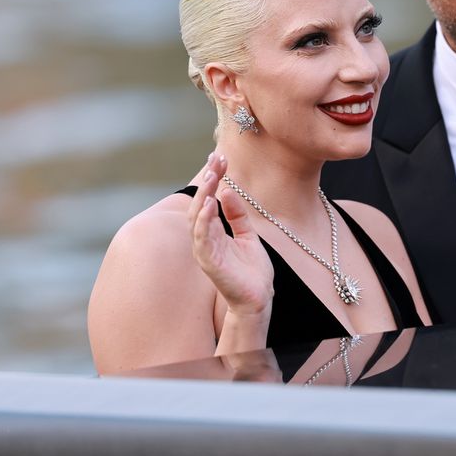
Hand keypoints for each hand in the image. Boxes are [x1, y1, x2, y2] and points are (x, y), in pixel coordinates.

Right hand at [187, 153, 274, 317]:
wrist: (258, 298)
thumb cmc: (251, 271)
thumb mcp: (247, 235)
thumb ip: (237, 215)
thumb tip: (228, 191)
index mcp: (213, 231)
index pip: (208, 199)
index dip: (213, 178)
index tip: (220, 157)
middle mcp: (205, 238)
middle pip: (200, 203)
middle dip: (208, 180)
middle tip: (217, 159)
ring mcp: (205, 250)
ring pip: (197, 218)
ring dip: (203, 195)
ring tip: (211, 176)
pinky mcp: (209, 262)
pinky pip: (202, 238)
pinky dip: (204, 220)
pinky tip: (210, 203)